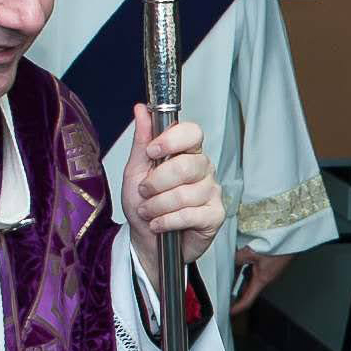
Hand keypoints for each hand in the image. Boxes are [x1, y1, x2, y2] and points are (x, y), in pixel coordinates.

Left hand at [123, 104, 225, 275]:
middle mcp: (203, 169)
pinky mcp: (214, 215)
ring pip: (185, 194)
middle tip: (145, 191)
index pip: (192, 133)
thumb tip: (142, 110)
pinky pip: (190, 214)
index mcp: (186, 153)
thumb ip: (142, 141)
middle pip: (186, 165)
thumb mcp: (135, 171)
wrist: (146, 241)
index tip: (153, 150)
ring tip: (149, 212)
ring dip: (158, 206)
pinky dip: (167, 221)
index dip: (173, 139)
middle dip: (157, 181)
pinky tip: (159, 224)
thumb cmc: (144, 205)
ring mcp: (211, 192)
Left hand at [229, 247, 291, 316]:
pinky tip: (240, 263)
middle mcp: (266, 279)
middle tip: (224, 295)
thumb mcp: (252, 252)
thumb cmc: (279, 246)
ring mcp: (269, 273)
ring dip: (240, 281)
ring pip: (251, 281)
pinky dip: (245, 271)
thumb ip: (238, 258)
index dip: (237, 308)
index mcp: (262, 280)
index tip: (228, 312)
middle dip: (235, 295)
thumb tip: (226, 261)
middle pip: (247, 292)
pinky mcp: (270, 266)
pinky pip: (255, 272)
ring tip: (228, 277)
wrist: (292, 238)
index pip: (247, 301)